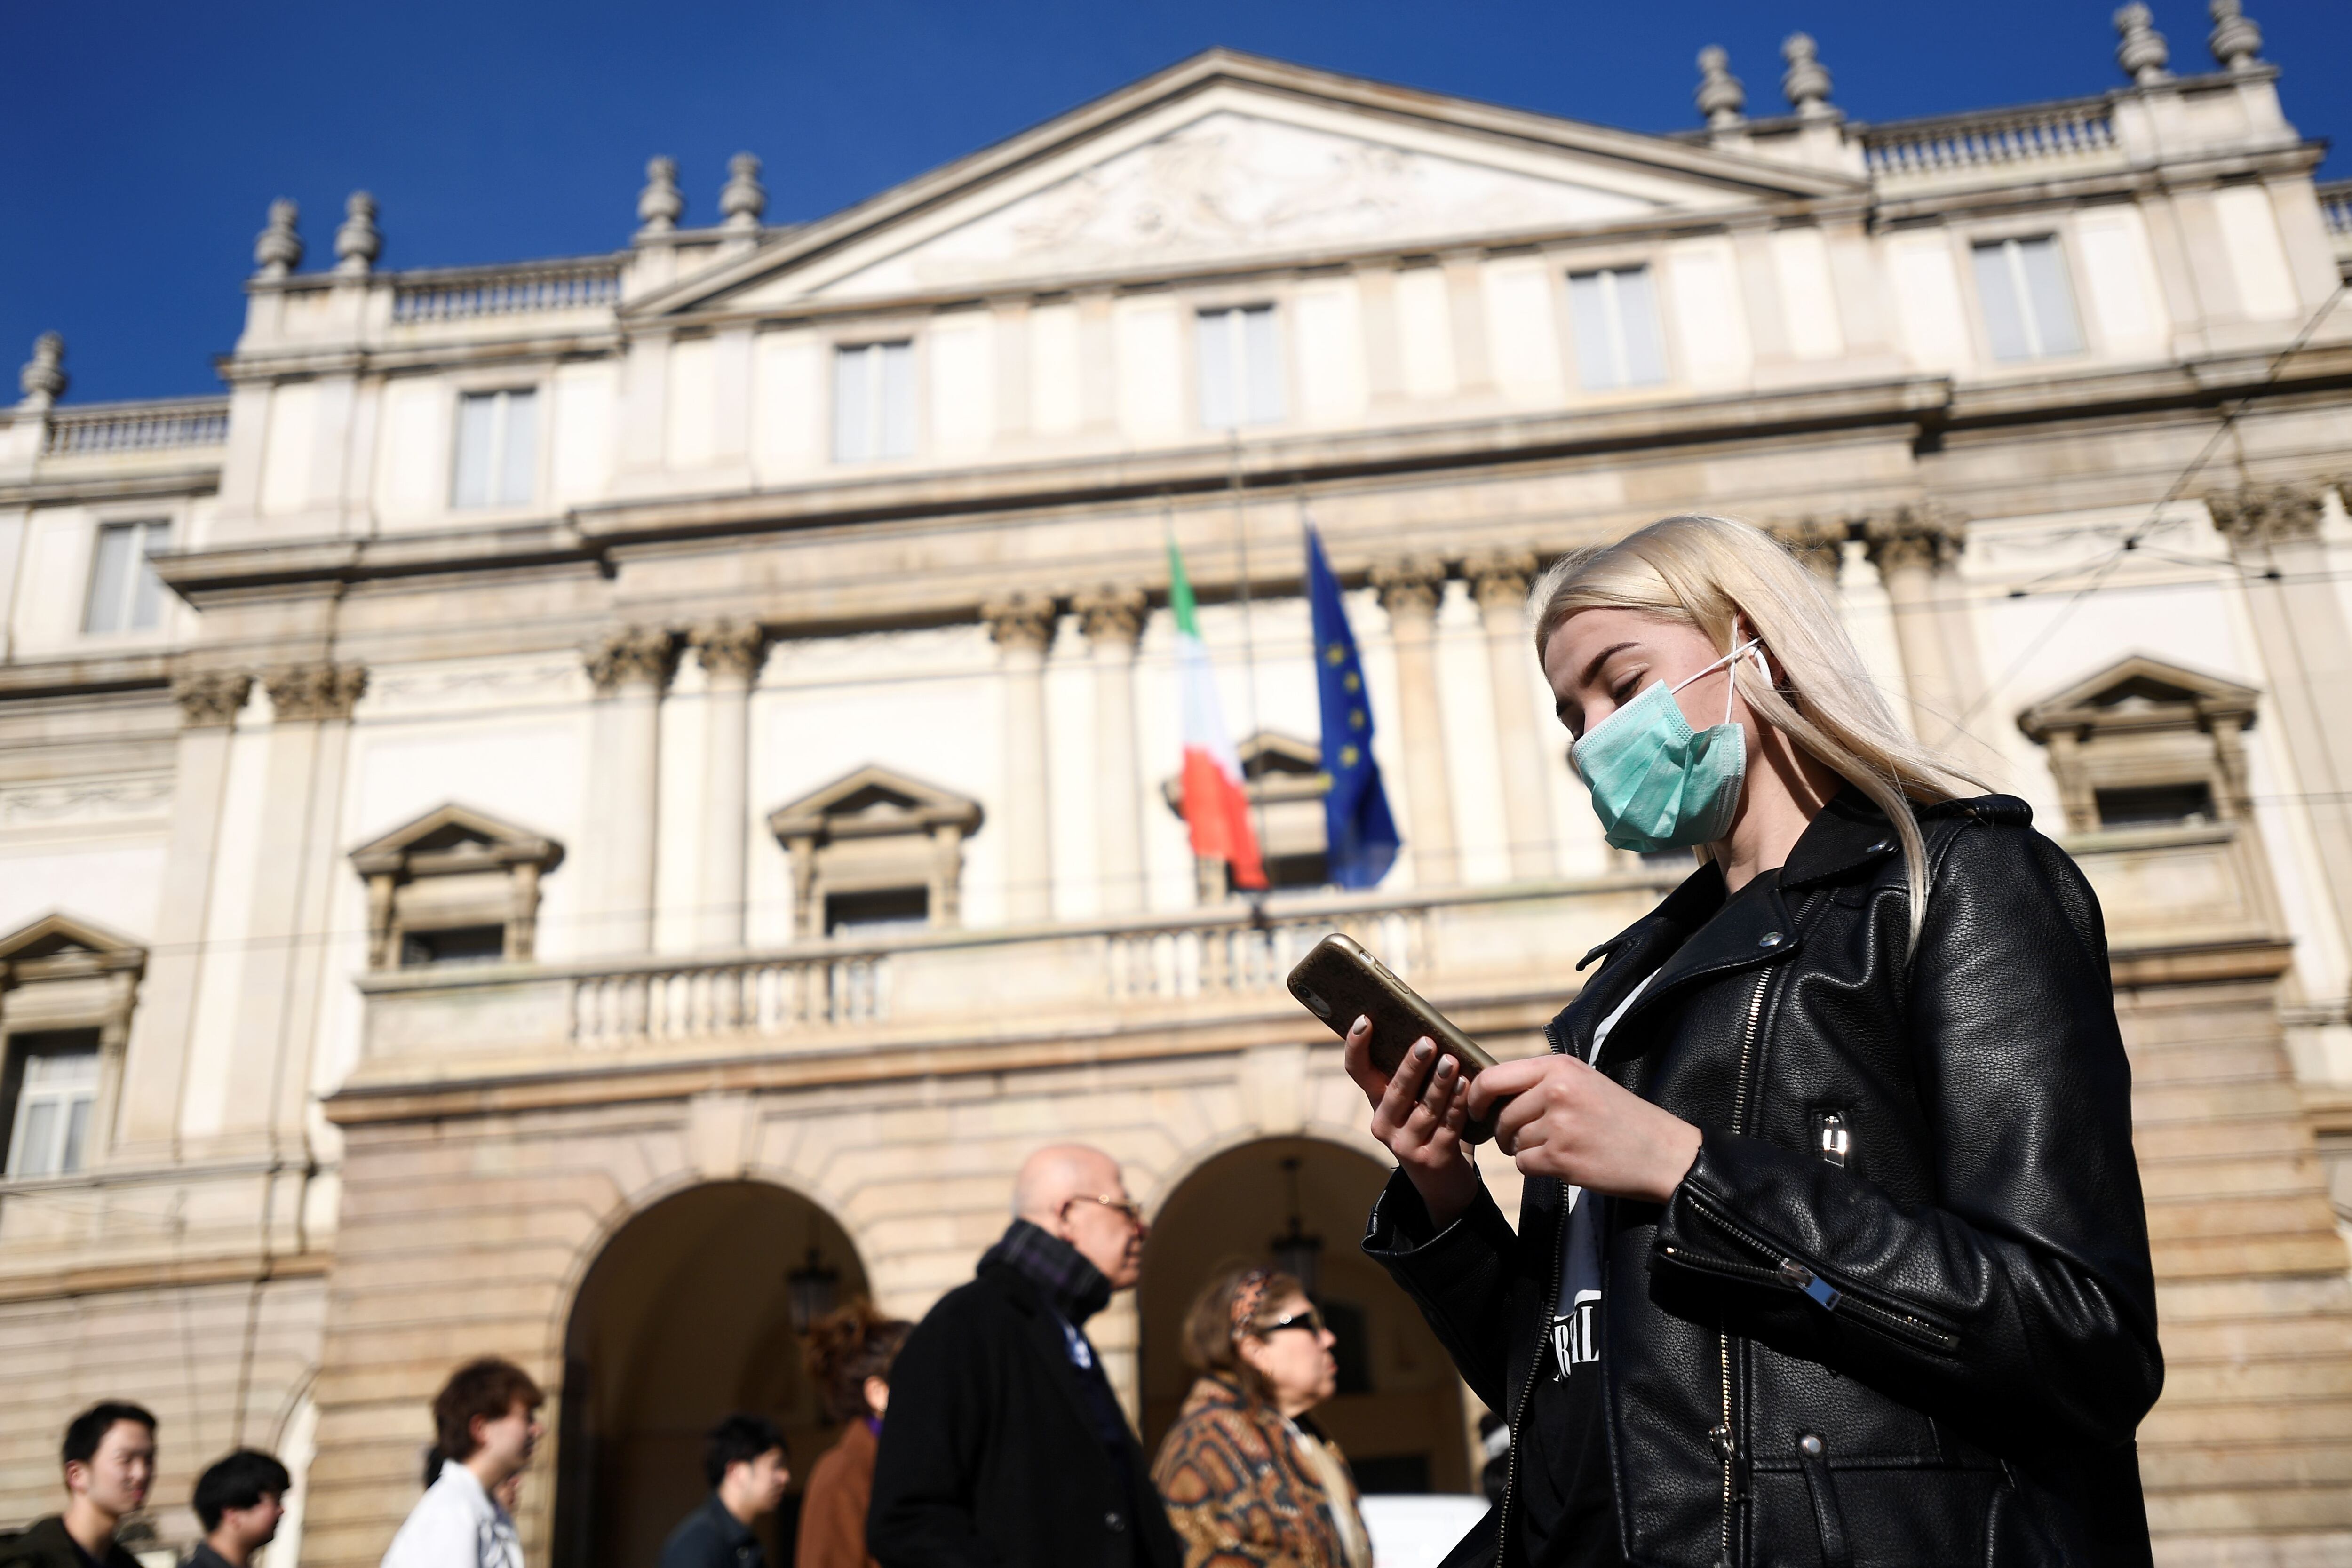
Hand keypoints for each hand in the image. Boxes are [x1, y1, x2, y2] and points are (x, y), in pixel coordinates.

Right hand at [1342, 1017, 1480, 1228]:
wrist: (1444, 1185)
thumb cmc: (1432, 1130)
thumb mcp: (1415, 1105)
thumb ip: (1417, 1079)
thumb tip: (1431, 1033)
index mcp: (1377, 1105)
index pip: (1358, 1071)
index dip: (1357, 1046)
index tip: (1365, 1020)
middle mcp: (1384, 1125)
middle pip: (1395, 1090)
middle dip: (1412, 1066)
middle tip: (1426, 1043)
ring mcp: (1406, 1145)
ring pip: (1424, 1109)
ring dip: (1440, 1084)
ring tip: (1452, 1062)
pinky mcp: (1432, 1159)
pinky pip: (1447, 1126)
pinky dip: (1457, 1105)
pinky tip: (1467, 1087)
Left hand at [1464, 1055, 1701, 1202]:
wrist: (1662, 1152)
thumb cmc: (1621, 1117)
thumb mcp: (1583, 1081)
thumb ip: (1541, 1081)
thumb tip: (1490, 1090)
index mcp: (1559, 1067)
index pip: (1494, 1077)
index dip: (1476, 1096)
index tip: (1476, 1109)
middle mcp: (1557, 1091)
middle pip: (1501, 1116)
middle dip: (1504, 1132)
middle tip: (1525, 1138)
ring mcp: (1559, 1125)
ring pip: (1512, 1142)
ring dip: (1524, 1150)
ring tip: (1555, 1147)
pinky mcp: (1562, 1158)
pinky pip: (1524, 1165)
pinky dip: (1535, 1168)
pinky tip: (1560, 1162)